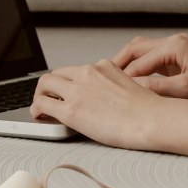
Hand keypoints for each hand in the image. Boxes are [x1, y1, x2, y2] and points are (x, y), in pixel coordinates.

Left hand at [29, 58, 159, 149]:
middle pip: (57, 73)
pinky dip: (37, 108)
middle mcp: (88, 73)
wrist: (151, 120)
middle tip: (48, 98)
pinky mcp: (70, 110)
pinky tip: (39, 115)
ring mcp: (77, 90)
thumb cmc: (147, 110)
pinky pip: (43, 104)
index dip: (68, 82)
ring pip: (45, 83)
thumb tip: (102, 98)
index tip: (66, 90)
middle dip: (51, 86)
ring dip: (40, 95)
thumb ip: (111, 85)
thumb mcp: (130, 85)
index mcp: (103, 66)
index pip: (77, 70)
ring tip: (40, 107)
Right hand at [110, 33, 187, 102]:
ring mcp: (176, 49)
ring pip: (142, 52)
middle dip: (118, 64)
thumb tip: (131, 89)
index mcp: (175, 45)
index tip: (107, 91)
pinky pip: (152, 61)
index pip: (139, 59)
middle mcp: (174, 42)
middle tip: (101, 81)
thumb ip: (157, 88)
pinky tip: (131, 85)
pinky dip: (139, 70)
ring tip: (112, 83)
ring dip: (127, 66)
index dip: (123, 76)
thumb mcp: (186, 91)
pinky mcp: (179, 59)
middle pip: (136, 48)